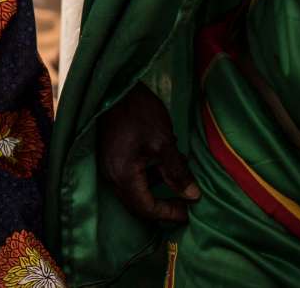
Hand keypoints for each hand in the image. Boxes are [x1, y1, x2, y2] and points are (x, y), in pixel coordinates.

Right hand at [97, 83, 198, 222]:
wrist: (115, 86)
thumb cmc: (140, 112)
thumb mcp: (164, 142)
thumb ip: (177, 172)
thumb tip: (192, 195)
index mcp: (124, 175)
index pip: (146, 208)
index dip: (168, 213)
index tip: (188, 213)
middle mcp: (111, 175)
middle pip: (137, 204)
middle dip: (163, 205)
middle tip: (185, 201)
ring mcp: (108, 166)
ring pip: (134, 190)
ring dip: (157, 188)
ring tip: (180, 173)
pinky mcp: (109, 157)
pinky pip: (129, 177)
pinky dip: (148, 176)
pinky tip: (164, 161)